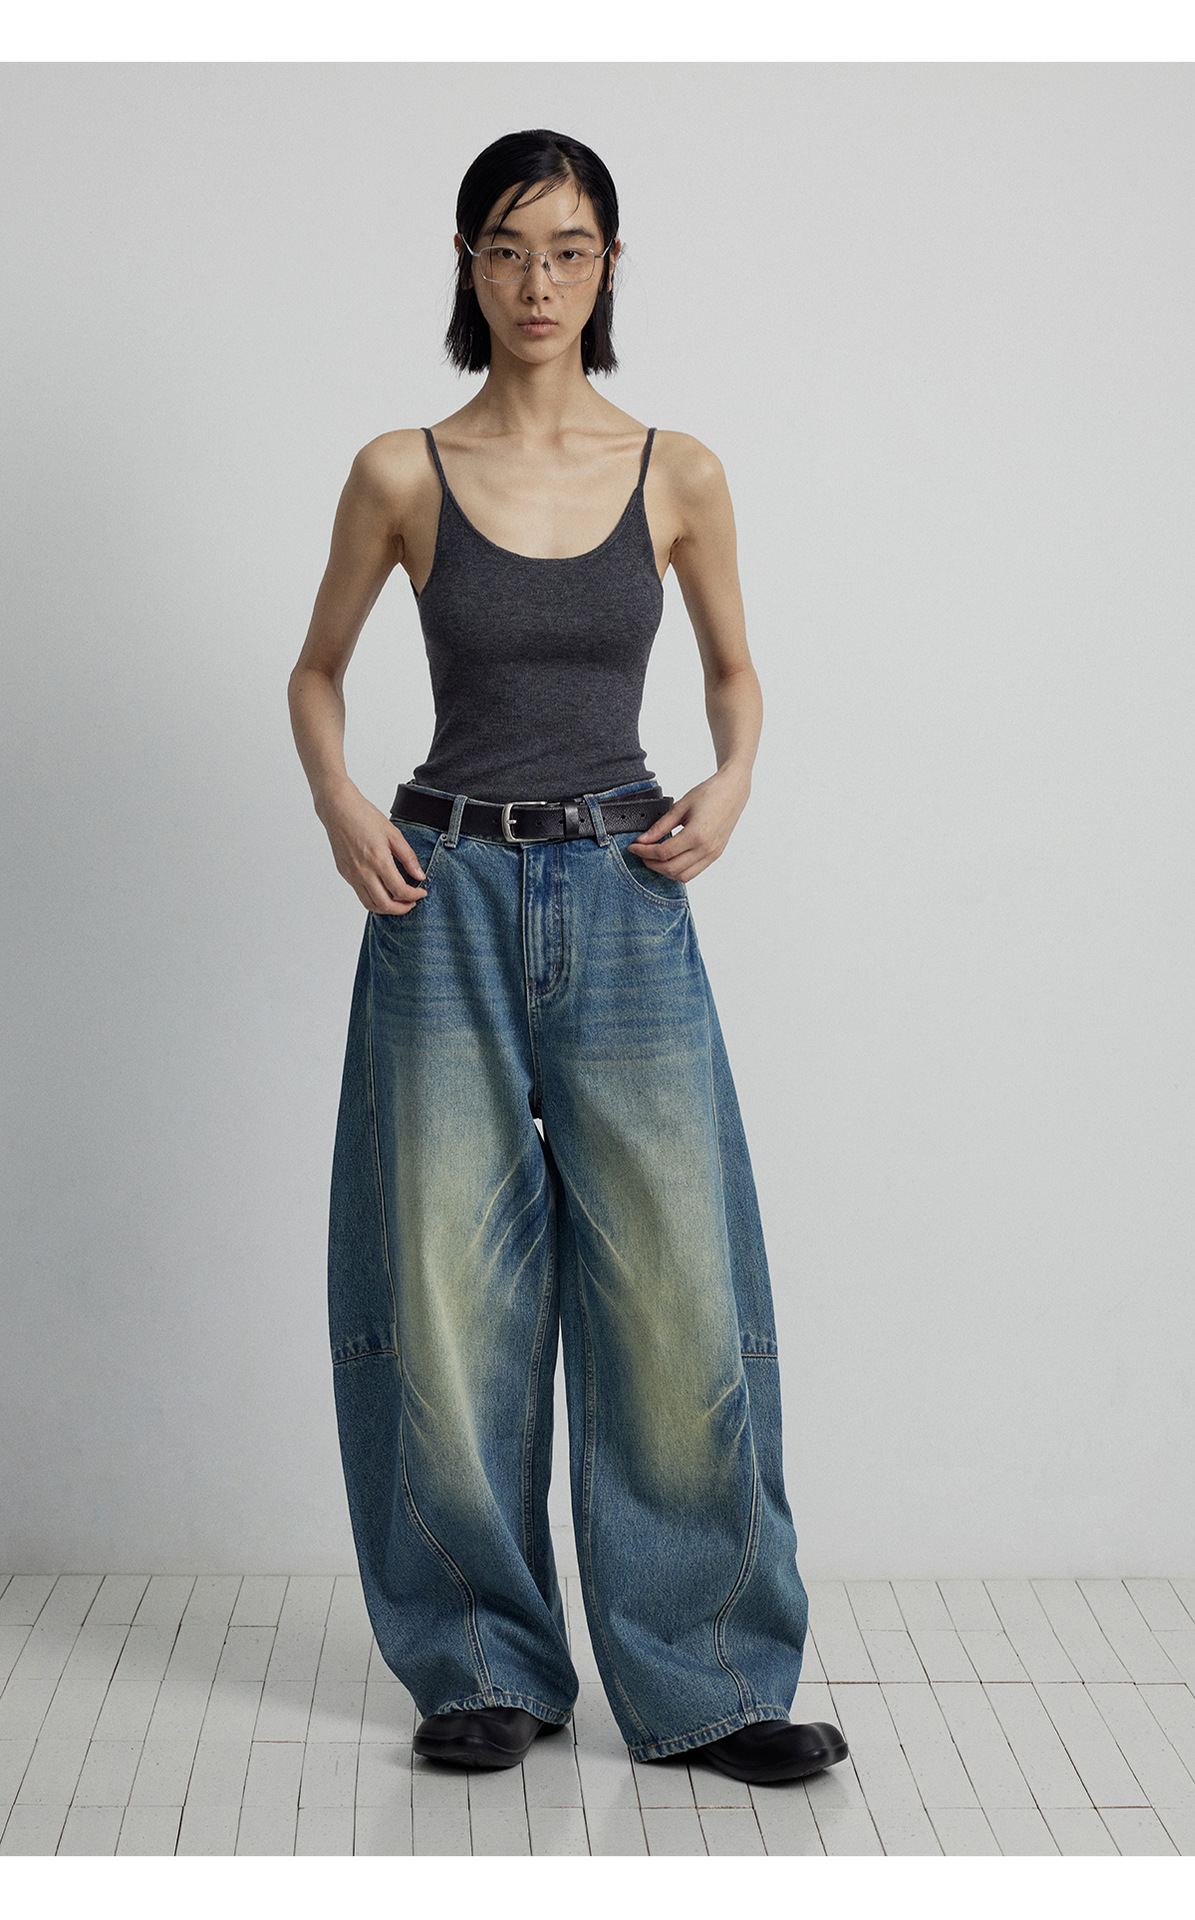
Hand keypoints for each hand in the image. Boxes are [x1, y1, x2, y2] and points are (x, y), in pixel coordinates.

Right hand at [317, 781, 428, 913]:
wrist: (338, 809)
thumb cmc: (365, 817)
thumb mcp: (393, 834)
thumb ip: (408, 857)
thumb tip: (420, 876)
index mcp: (378, 860)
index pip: (399, 890)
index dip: (414, 896)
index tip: (422, 893)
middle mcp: (363, 871)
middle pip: (384, 904)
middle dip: (402, 908)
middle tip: (412, 903)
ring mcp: (352, 874)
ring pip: (370, 904)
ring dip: (387, 908)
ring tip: (399, 901)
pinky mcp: (345, 873)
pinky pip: (361, 894)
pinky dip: (374, 899)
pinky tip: (383, 890)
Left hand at [625, 766, 750, 882]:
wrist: (733, 791)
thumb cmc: (710, 793)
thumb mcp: (680, 807)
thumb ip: (660, 826)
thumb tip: (643, 840)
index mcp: (697, 834)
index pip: (663, 852)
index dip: (644, 852)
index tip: (633, 847)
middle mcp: (706, 849)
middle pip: (671, 868)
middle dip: (651, 864)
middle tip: (641, 853)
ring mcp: (713, 854)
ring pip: (683, 876)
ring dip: (664, 870)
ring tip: (653, 858)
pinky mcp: (715, 855)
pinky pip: (694, 872)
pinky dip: (678, 870)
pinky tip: (669, 859)